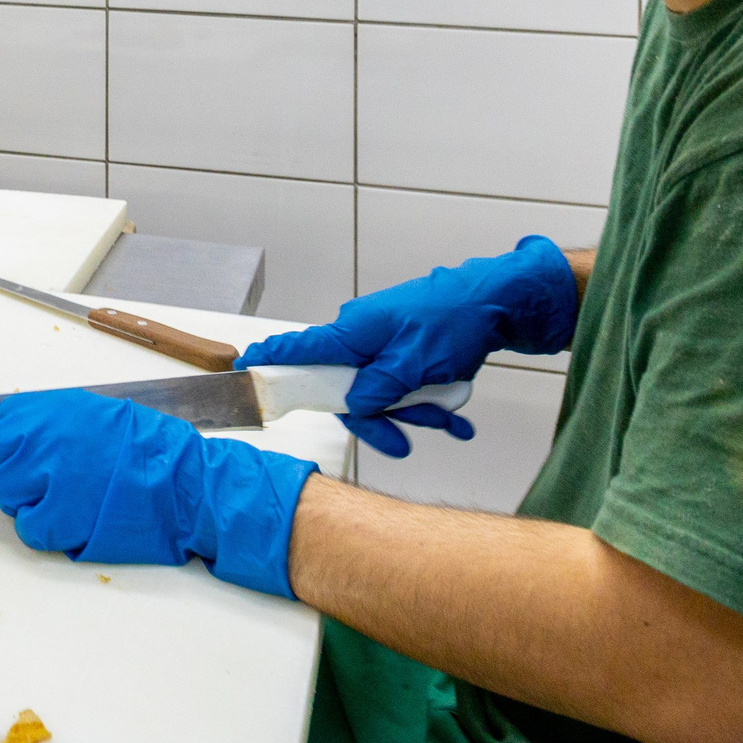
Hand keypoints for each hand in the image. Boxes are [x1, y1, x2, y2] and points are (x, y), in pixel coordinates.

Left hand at [0, 389, 316, 597]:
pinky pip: (28, 527)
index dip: (4, 448)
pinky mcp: (59, 514)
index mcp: (51, 409)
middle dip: (6, 474)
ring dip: (27, 503)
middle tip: (32, 486)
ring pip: (5, 495)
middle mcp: (42, 436)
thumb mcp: (98, 415)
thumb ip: (54, 424)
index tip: (14, 459)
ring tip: (63, 503)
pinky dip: (45, 531)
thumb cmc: (152, 449)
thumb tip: (19, 439)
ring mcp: (47, 475)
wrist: (185, 480)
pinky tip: (69, 523)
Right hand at [236, 235, 577, 458]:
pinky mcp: (407, 352)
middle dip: (381, 417)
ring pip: (382, 392)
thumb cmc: (454, 320)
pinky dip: (430, 404)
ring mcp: (386, 346)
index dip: (273, 358)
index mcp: (354, 332)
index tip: (245, 366)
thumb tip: (356, 404)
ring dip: (415, 413)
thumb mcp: (415, 362)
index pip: (301, 347)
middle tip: (404, 441)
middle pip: (349, 388)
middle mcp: (363, 338)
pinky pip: (405, 386)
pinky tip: (457, 418)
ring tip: (449, 420)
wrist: (497, 301)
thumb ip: (379, 387)